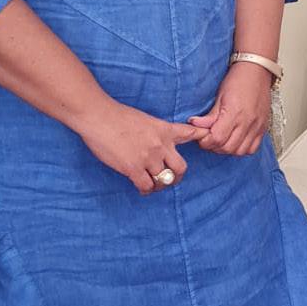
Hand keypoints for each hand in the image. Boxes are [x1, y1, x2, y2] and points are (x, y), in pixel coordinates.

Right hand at [75, 99, 205, 194]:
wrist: (98, 116)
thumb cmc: (115, 115)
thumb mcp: (143, 119)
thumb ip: (153, 132)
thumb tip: (154, 145)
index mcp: (163, 130)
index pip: (189, 133)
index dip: (201, 136)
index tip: (208, 137)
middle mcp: (160, 145)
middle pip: (180, 168)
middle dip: (177, 176)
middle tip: (170, 179)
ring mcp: (148, 158)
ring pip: (163, 180)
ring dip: (158, 185)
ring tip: (152, 185)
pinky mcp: (133, 168)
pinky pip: (146, 186)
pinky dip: (145, 190)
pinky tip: (141, 188)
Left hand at [189, 61, 272, 155]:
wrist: (257, 71)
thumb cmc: (239, 79)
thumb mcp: (220, 96)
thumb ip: (210, 115)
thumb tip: (196, 125)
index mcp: (235, 113)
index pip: (217, 138)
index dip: (206, 141)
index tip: (202, 137)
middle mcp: (247, 122)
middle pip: (228, 148)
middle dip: (215, 146)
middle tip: (210, 139)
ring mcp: (256, 126)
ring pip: (240, 151)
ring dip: (228, 149)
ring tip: (222, 140)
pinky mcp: (262, 128)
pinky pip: (252, 148)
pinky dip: (242, 149)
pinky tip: (236, 141)